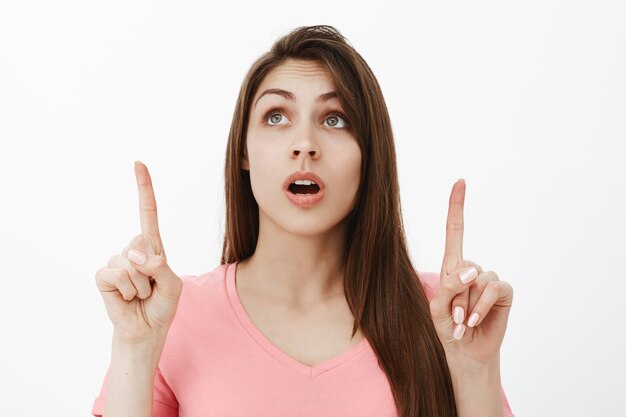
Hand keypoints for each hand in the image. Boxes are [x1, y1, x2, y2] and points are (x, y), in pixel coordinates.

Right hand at [95, 161, 182, 344]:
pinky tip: (127, 298)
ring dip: (141, 285)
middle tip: (151, 287)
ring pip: (130, 262)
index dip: (144, 189)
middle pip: (142, 243)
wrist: (146, 330)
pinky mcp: (104, 276)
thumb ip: (159, 267)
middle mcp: (133, 250)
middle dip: (152, 271)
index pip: (148, 213)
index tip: (138, 163)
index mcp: (153, 247)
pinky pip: (115, 273)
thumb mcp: (172, 285)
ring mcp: (117, 261)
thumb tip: (134, 255)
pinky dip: (126, 289)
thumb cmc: (162, 305)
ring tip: (140, 294)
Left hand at [429, 179, 512, 365]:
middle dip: (455, 295)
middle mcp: (472, 269)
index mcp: (452, 266)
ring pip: (478, 279)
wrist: (465, 352)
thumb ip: (450, 286)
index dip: (457, 206)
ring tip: (464, 322)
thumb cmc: (449, 328)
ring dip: (467, 305)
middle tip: (454, 317)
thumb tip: (472, 271)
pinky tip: (475, 322)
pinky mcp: (503, 292)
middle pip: (463, 266)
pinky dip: (481, 306)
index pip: (455, 231)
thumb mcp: (438, 307)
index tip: (460, 181)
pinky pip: (493, 289)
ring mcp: (489, 280)